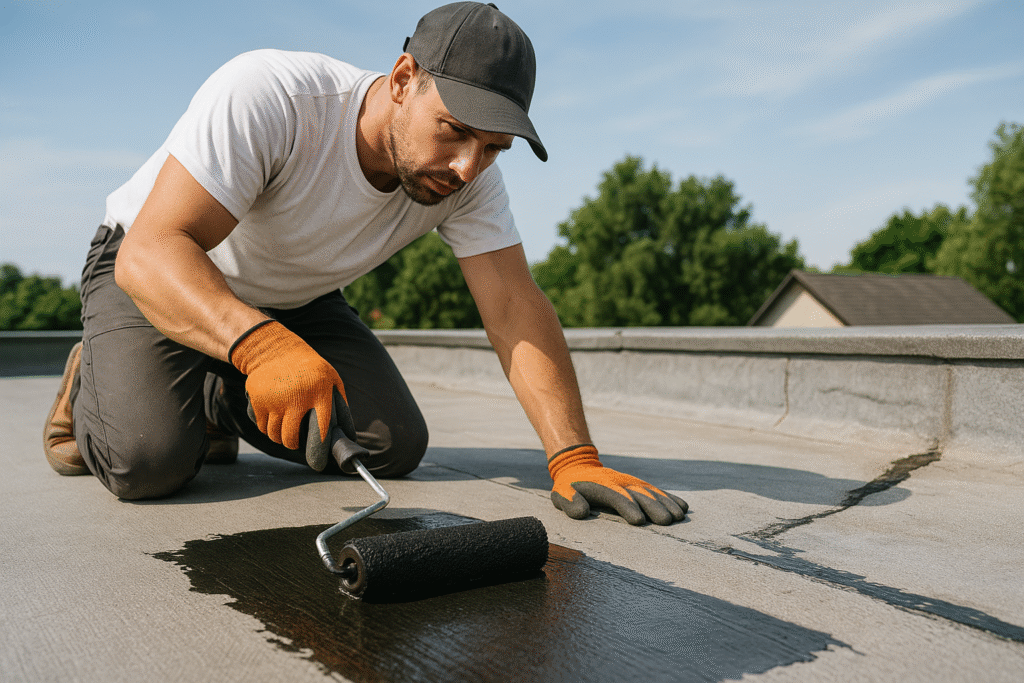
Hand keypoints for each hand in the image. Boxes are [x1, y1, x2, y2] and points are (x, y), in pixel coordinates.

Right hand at [230, 320, 348, 455]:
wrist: (273, 349)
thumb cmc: (309, 368)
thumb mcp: (330, 378)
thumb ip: (339, 404)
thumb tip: (347, 434)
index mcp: (319, 392)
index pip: (321, 429)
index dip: (319, 448)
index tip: (318, 461)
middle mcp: (296, 397)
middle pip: (290, 439)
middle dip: (293, 445)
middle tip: (295, 442)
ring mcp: (274, 399)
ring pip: (274, 435)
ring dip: (279, 437)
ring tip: (284, 428)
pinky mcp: (257, 400)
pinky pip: (262, 426)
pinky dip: (267, 427)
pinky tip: (273, 417)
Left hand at [548, 444, 687, 525]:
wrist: (578, 466)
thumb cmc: (569, 487)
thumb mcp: (562, 494)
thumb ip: (570, 502)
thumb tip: (581, 512)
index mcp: (602, 486)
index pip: (616, 496)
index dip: (628, 507)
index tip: (639, 521)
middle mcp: (621, 482)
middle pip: (639, 495)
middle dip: (653, 507)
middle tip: (667, 521)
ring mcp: (632, 483)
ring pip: (652, 492)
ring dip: (666, 503)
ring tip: (679, 516)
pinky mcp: (639, 486)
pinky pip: (657, 491)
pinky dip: (670, 498)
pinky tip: (683, 507)